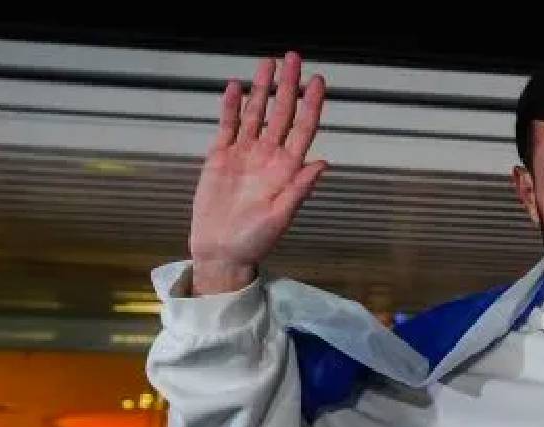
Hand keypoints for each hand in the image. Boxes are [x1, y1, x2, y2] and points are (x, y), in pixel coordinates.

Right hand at [189, 51, 327, 293]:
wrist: (220, 251)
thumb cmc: (254, 240)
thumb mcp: (281, 216)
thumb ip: (300, 188)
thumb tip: (323, 163)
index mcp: (287, 169)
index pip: (303, 129)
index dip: (311, 104)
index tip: (318, 81)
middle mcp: (268, 156)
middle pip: (281, 113)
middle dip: (288, 85)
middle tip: (293, 58)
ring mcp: (245, 154)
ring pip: (255, 113)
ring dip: (262, 89)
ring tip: (267, 64)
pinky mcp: (221, 156)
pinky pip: (228, 125)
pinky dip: (231, 106)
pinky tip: (235, 87)